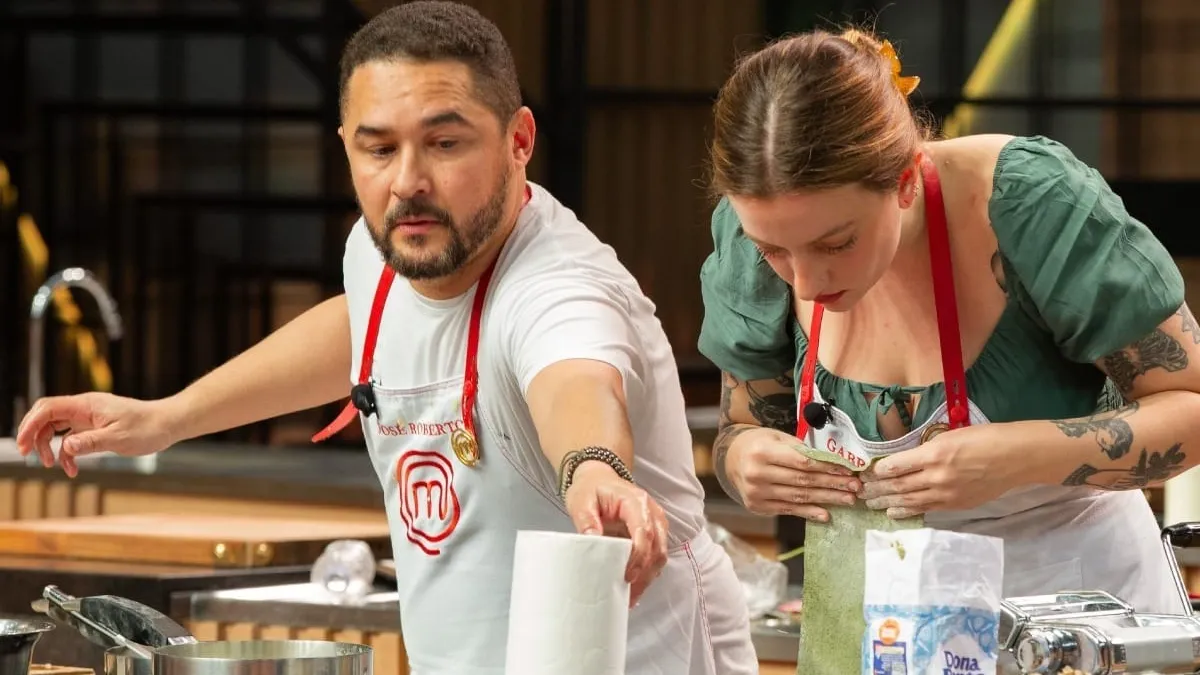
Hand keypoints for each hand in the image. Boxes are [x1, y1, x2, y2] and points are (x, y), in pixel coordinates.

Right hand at [16, 393, 179, 477]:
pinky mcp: (95, 428)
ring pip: (57, 429)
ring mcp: (89, 418)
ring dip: (50, 446)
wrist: (169, 424)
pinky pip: (72, 439)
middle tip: (28, 456)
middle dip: (34, 435)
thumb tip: (66, 447)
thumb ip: (91, 442)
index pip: (48, 408)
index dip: (30, 424)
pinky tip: (72, 469)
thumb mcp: (119, 438)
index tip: (23, 445)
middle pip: (46, 416)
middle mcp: (85, 408)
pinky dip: (68, 453)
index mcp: (87, 405)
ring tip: (52, 465)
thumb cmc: (148, 428)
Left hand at [564, 461, 667, 606]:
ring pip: (660, 555)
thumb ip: (586, 521)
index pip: (645, 532)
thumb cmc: (590, 489)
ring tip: (630, 597)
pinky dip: (647, 573)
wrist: (598, 479)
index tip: (627, 576)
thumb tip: (593, 541)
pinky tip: (634, 588)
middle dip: (645, 574)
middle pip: (658, 548)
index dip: (639, 557)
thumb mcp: (581, 501)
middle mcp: (652, 512)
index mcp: (636, 502)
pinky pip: (656, 556)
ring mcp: (656, 523)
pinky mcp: (653, 533)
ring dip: (648, 577)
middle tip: (629, 595)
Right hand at [728, 427, 861, 520]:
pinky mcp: (757, 506)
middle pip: (803, 481)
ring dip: (826, 500)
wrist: (731, 458)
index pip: (802, 462)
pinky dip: (809, 512)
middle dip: (832, 485)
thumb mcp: (777, 438)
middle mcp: (757, 473)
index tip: (848, 471)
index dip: (827, 468)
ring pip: (799, 497)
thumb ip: (801, 449)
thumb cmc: (760, 444)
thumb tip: (834, 462)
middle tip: (855, 488)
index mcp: (763, 452)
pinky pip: (788, 509)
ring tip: (847, 500)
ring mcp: (756, 493)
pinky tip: (826, 514)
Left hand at [859, 424, 1021, 518]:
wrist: (1015, 458)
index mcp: (935, 453)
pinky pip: (926, 509)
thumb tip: (907, 460)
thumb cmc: (985, 438)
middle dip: (877, 489)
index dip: (879, 471)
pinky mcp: (956, 505)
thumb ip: (927, 449)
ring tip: (870, 504)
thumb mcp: (950, 436)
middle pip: (899, 485)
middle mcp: (937, 476)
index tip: (866, 473)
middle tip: (861, 492)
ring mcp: (947, 494)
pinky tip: (893, 512)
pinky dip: (907, 510)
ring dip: (887, 502)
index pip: (897, 465)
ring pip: (909, 499)